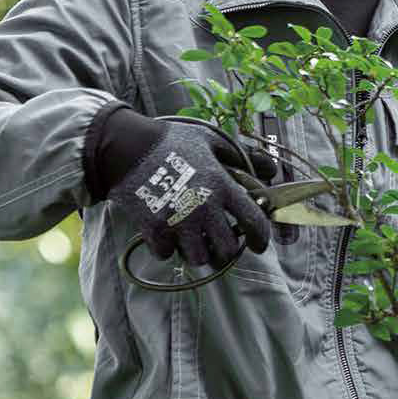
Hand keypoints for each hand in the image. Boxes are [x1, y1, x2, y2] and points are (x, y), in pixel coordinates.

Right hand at [112, 119, 272, 269]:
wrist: (127, 147)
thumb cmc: (171, 141)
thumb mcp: (211, 140)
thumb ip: (242, 156)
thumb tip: (270, 170)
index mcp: (221, 186)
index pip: (253, 221)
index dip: (261, 238)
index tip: (258, 245)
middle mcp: (203, 207)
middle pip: (226, 250)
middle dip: (227, 251)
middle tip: (221, 244)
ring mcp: (178, 221)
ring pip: (198, 258)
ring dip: (198, 252)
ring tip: (194, 241)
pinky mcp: (153, 230)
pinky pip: (167, 254)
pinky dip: (168, 249)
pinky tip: (168, 235)